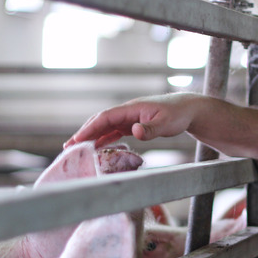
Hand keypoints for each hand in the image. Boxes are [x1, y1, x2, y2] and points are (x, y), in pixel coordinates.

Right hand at [64, 93, 202, 148]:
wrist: (188, 109)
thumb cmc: (178, 114)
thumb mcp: (166, 123)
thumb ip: (150, 128)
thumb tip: (135, 132)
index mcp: (131, 109)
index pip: (105, 117)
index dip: (90, 128)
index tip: (77, 140)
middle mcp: (127, 112)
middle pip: (100, 121)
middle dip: (84, 133)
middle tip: (68, 147)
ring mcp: (129, 118)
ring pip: (105, 126)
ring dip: (91, 136)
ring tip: (76, 149)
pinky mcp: (133, 124)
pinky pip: (114, 131)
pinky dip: (103, 138)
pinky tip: (96, 148)